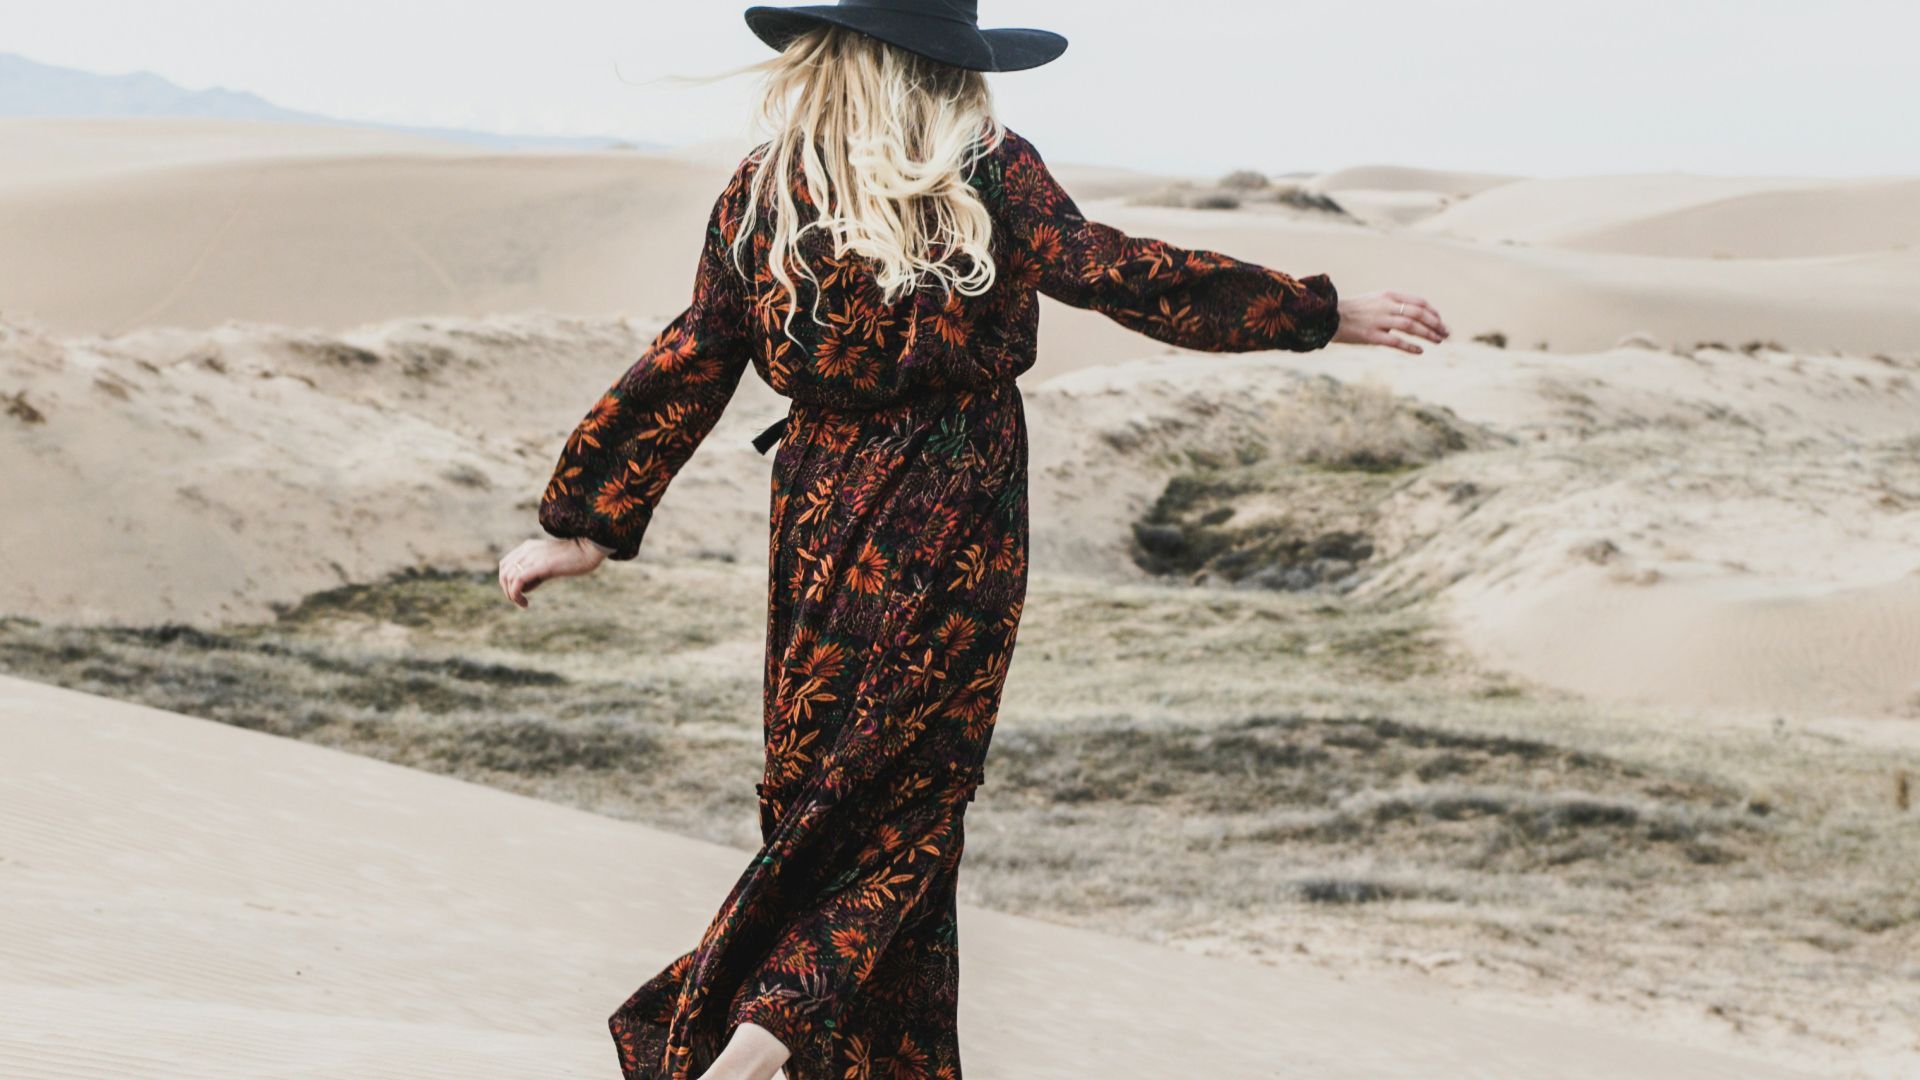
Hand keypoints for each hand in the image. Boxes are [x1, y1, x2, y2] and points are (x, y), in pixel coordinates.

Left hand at [498, 536, 605, 607]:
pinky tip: (525, 603)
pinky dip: (515, 594)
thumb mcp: (551, 564)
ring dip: (511, 595)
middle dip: (507, 590)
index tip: (519, 592)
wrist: (589, 549)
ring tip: (523, 604)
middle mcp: (527, 550)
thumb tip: (526, 587)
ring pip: (508, 578)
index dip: (507, 581)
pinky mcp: (539, 565)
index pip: (506, 564)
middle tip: (519, 601)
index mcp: (528, 546)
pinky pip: (517, 581)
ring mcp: (532, 556)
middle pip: (504, 572)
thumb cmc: (575, 558)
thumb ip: (537, 572)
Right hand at [1332, 291, 1448, 354]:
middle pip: (1418, 313)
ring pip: (1411, 326)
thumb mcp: (1375, 300)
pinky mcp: (1371, 335)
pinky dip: (1410, 346)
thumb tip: (1413, 314)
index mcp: (1388, 295)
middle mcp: (1386, 306)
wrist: (1328, 316)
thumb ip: (1393, 304)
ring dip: (1428, 334)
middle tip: (1446, 333)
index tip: (1440, 321)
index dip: (1433, 312)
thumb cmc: (1352, 310)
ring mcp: (1378, 320)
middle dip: (1435, 323)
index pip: (1419, 302)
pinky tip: (1420, 351)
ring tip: (1438, 341)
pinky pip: (1395, 341)